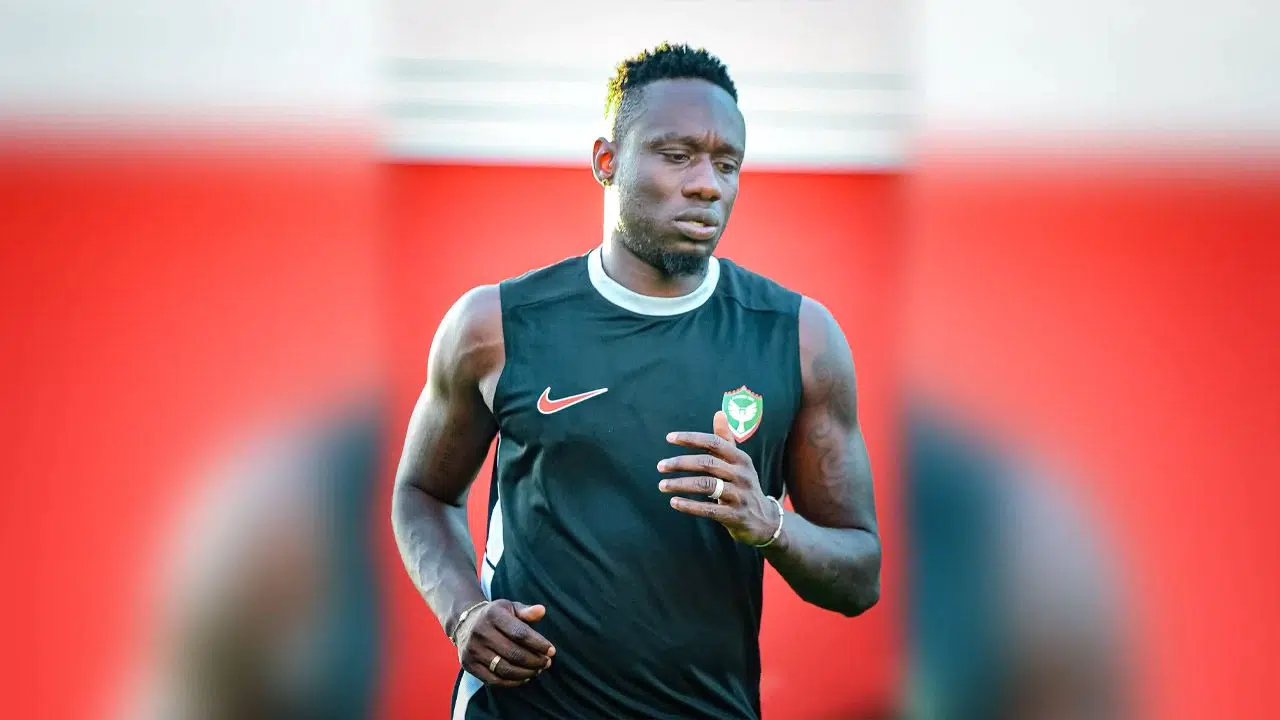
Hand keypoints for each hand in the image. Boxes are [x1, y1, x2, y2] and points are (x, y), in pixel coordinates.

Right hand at [454, 599, 554, 686]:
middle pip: (513, 653)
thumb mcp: (510, 608)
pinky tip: (524, 677)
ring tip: (538, 670)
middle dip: (535, 660)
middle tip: (547, 663)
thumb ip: (526, 611)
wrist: (466, 623)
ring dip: (526, 673)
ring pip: (505, 669)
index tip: (552, 651)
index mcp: (493, 615)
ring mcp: (473, 650)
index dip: (538, 644)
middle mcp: (480, 632)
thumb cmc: (496, 616)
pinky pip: (494, 680)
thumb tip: (542, 610)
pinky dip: (512, 682)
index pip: (520, 633)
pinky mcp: (469, 665)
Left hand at [658, 411, 780, 545]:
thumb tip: (719, 412)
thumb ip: (726, 440)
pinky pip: (709, 509)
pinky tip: (674, 502)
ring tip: (662, 485)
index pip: (714, 442)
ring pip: (706, 485)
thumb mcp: (738, 463)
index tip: (669, 438)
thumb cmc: (743, 486)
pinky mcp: (735, 515)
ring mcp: (740, 496)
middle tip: (660, 466)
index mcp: (741, 458)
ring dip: (681, 484)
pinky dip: (689, 506)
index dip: (691, 438)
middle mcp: (742, 474)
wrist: (764, 520)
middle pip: (707, 463)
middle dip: (681, 463)